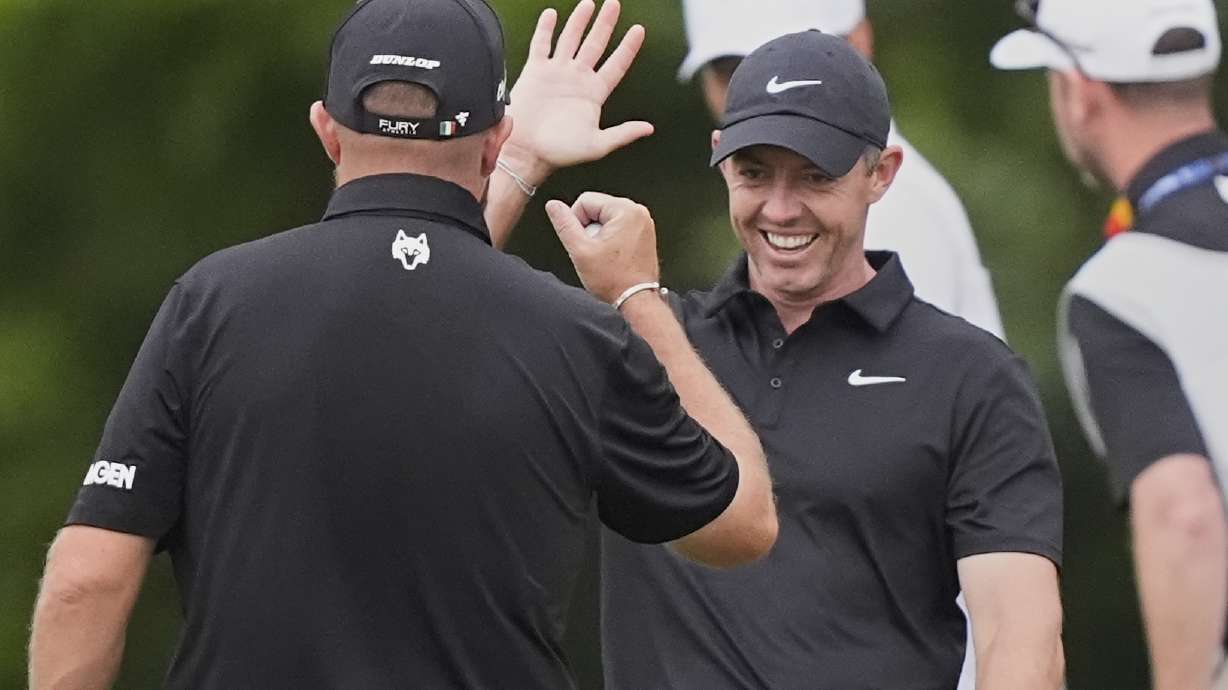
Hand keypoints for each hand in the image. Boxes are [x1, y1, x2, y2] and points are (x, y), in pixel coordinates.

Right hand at [501, 0, 654, 185]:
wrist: (527, 151)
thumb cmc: (561, 152)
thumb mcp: (597, 145)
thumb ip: (623, 134)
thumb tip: (649, 128)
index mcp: (594, 93)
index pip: (616, 65)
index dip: (628, 48)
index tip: (639, 30)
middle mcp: (577, 79)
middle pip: (596, 44)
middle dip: (605, 24)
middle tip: (615, 4)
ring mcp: (557, 73)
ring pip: (571, 39)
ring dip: (579, 21)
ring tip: (589, 3)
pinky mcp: (536, 71)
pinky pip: (542, 44)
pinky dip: (546, 29)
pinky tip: (552, 14)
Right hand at [545, 192, 659, 304]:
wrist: (636, 300)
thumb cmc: (615, 280)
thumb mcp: (580, 251)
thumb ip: (564, 224)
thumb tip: (553, 206)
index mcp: (625, 211)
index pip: (585, 200)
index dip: (577, 222)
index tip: (585, 242)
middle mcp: (638, 213)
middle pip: (596, 208)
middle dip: (589, 229)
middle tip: (595, 251)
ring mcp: (643, 223)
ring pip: (605, 219)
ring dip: (599, 236)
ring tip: (605, 255)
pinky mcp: (644, 233)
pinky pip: (618, 227)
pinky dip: (610, 240)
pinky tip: (613, 257)